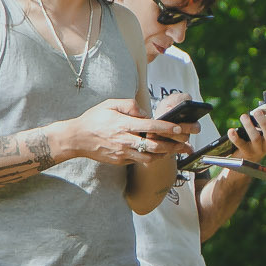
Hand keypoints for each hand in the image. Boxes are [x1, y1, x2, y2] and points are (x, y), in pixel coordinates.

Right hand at [67, 98, 190, 166]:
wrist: (77, 138)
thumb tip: (145, 113)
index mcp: (124, 124)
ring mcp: (123, 152)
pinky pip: (140, 161)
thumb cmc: (95, 119)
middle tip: (188, 143)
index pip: (151, 127)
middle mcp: (125, 140)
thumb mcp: (110, 104)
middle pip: (155, 146)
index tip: (181, 127)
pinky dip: (152, 158)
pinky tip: (160, 153)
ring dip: (166, 154)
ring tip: (178, 149)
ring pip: (150, 158)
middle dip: (174, 145)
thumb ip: (130, 105)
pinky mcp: (121, 161)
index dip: (168, 128)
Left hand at [227, 106, 265, 161]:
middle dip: (263, 122)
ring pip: (255, 138)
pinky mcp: (246, 152)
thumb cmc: (255, 143)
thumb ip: (263, 124)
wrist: (246, 161)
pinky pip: (241, 144)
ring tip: (244, 116)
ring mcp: (257, 150)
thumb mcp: (263, 135)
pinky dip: (235, 137)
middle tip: (257, 112)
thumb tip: (259, 109)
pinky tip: (231, 131)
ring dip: (249, 126)